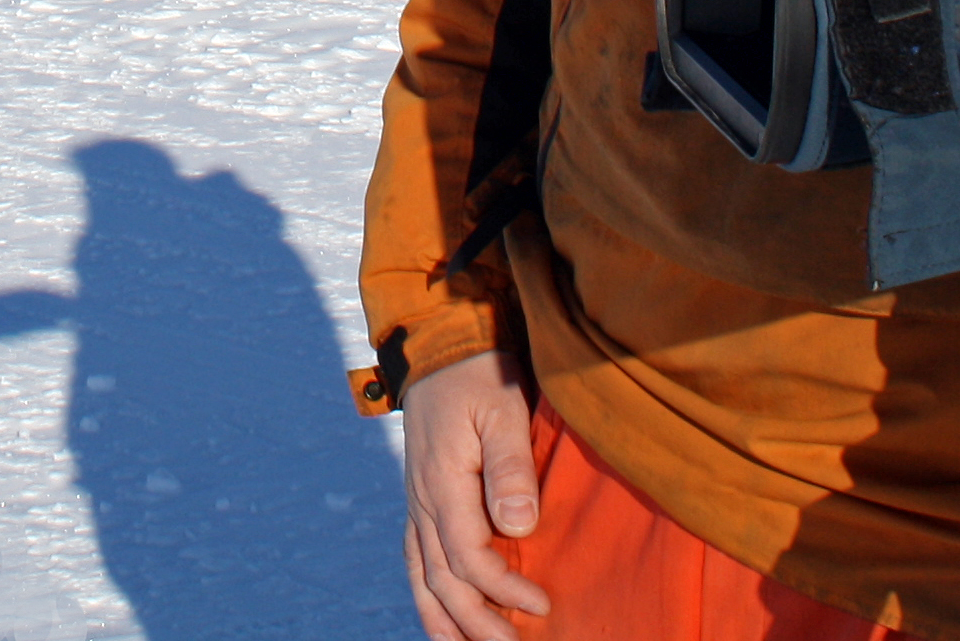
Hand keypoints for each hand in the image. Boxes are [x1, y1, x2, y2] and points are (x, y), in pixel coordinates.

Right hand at [400, 349, 549, 640]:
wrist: (442, 347)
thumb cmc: (481, 374)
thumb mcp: (502, 410)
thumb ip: (510, 469)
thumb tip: (520, 527)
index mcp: (443, 484)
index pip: (469, 557)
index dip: (505, 588)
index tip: (543, 604)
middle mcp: (423, 500)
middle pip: (444, 581)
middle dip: (478, 623)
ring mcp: (417, 502)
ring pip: (423, 577)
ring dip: (446, 620)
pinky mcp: (420, 499)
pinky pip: (416, 559)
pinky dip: (427, 595)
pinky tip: (442, 617)